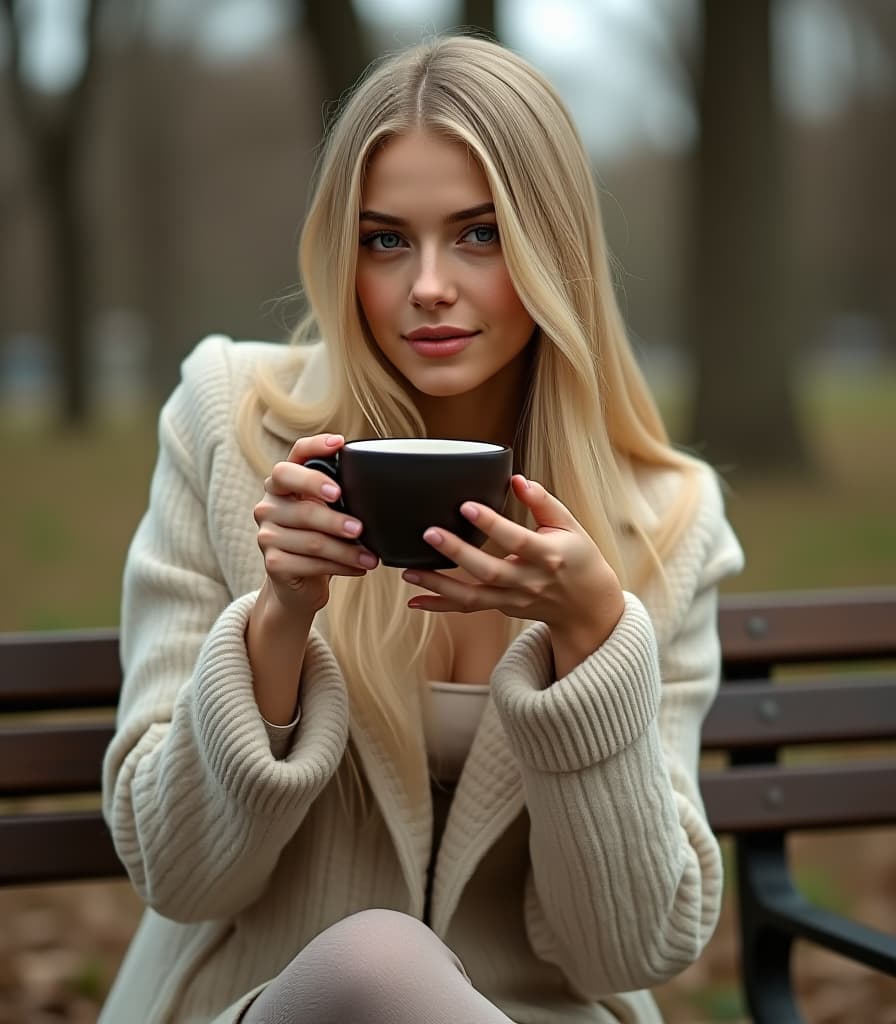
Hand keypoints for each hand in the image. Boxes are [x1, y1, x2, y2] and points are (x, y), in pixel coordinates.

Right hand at [253, 433, 378, 614]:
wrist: (298, 583)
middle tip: (359, 528)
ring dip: (347, 551)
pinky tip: (358, 568)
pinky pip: (310, 564)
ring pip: (313, 541)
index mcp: (284, 483)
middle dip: (335, 519)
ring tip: (371, 557)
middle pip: (305, 507)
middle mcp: (269, 504)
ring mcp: (266, 535)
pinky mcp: (272, 563)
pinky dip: (340, 566)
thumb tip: (373, 487)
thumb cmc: (319, 538)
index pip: (295, 456)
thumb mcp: (328, 511)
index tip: (339, 444)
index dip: (316, 447)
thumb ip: (339, 494)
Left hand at [401, 475, 624, 670]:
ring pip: (472, 597)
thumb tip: (517, 479)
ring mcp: (514, 600)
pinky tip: (414, 600)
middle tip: (429, 533)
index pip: (516, 539)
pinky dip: (440, 606)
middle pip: (489, 571)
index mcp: (548, 555)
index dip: (491, 524)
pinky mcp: (502, 609)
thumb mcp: (569, 525)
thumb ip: (543, 502)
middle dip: (457, 553)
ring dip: (439, 585)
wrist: (586, 605)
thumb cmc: (577, 556)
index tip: (466, 506)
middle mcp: (529, 581)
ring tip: (409, 571)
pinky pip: (468, 608)